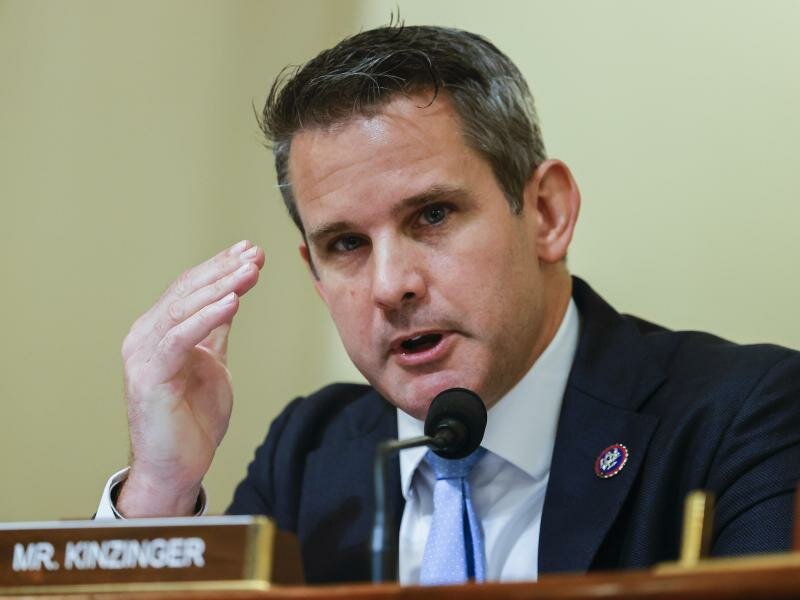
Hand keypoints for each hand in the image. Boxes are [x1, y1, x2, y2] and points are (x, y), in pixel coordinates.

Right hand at [117, 240, 264, 516]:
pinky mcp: (150, 375)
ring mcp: (143, 355)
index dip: (220, 267)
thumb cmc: (191, 420)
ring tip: (250, 270)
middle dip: (224, 270)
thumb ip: (215, 332)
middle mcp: (145, 337)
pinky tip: (232, 301)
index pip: (189, 288)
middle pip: (186, 292)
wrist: (177, 467)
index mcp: (159, 332)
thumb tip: (230, 297)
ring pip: (182, 308)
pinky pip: (180, 338)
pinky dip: (207, 317)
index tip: (251, 251)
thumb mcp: (212, 364)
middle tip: (255, 253)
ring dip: (220, 286)